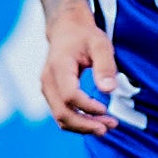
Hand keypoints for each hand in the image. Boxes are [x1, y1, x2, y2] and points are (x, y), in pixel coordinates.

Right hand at [40, 5, 117, 134]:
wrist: (66, 30)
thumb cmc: (84, 36)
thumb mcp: (100, 44)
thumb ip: (105, 66)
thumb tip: (108, 90)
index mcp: (59, 66)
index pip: (69, 95)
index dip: (87, 107)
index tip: (106, 109)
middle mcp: (48, 80)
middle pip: (62, 112)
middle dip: (86, 125)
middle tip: (110, 127)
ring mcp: (47, 89)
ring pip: (60, 117)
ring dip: (83, 127)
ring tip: (107, 127)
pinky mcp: (51, 94)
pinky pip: (62, 114)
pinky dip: (78, 122)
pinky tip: (97, 122)